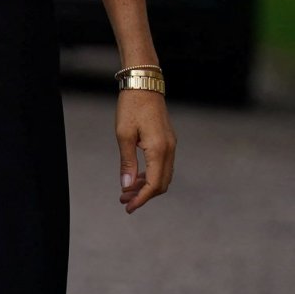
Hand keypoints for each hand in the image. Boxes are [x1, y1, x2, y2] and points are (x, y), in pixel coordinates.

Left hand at [116, 88, 174, 212]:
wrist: (144, 86)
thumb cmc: (131, 107)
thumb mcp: (123, 135)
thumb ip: (127, 162)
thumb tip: (126, 186)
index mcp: (159, 150)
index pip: (154, 184)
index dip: (142, 199)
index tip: (128, 207)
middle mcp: (169, 150)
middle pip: (161, 184)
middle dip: (143, 195)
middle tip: (124, 201)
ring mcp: (171, 146)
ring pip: (163, 176)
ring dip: (146, 186)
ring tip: (126, 191)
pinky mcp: (167, 142)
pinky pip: (162, 166)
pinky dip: (150, 175)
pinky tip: (136, 177)